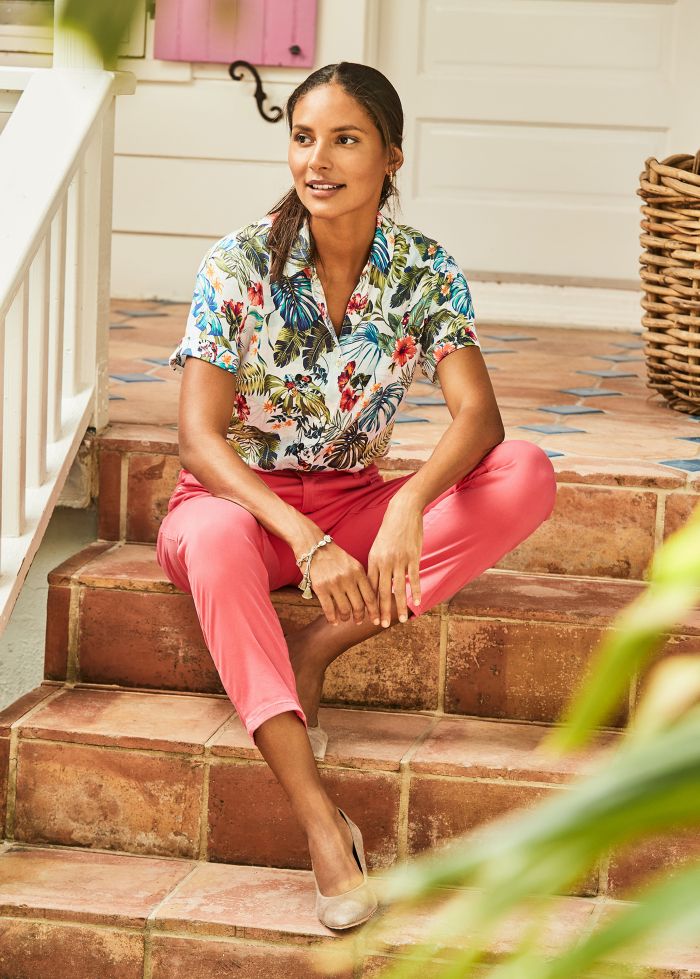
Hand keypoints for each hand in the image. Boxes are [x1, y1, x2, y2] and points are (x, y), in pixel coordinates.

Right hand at [304, 541, 380, 626]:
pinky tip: (333, 621)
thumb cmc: (334, 556)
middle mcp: (348, 578)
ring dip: (346, 617)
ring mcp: (334, 583)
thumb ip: (361, 579)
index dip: (373, 611)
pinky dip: (332, 618)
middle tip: (359, 621)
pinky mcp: (320, 587)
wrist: (314, 545)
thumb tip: (369, 600)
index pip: (370, 596)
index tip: (375, 620)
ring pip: (344, 609)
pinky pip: (329, 609)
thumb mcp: (353, 564)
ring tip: (345, 618)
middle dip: (359, 617)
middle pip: (358, 605)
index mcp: (358, 571)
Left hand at [367, 499, 422, 626]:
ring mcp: (399, 560)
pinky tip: (417, 603)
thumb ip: (377, 565)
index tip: (369, 617)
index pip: (370, 587)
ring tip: (401, 619)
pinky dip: (416, 591)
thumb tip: (376, 582)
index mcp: (373, 560)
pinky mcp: (412, 557)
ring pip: (398, 588)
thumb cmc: (390, 530)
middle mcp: (384, 562)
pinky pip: (414, 578)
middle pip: (382, 591)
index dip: (370, 603)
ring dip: (399, 605)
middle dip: (382, 610)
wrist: (402, 511)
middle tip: (382, 625)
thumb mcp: (378, 547)